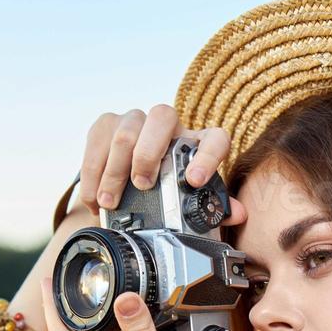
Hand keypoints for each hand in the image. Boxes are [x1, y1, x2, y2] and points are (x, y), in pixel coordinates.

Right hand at [78, 104, 247, 222]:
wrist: (128, 186)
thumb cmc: (165, 193)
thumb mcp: (188, 203)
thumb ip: (214, 208)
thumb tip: (238, 213)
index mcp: (197, 144)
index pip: (214, 139)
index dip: (207, 156)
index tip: (194, 181)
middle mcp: (169, 126)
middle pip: (162, 117)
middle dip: (149, 152)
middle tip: (142, 185)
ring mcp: (136, 121)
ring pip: (126, 131)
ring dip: (115, 170)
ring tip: (110, 202)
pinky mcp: (107, 124)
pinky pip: (98, 140)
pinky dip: (93, 173)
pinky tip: (93, 198)